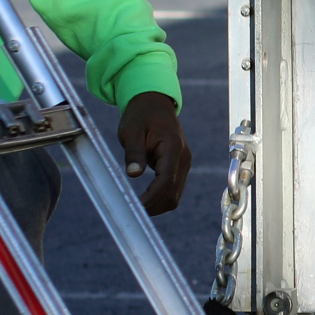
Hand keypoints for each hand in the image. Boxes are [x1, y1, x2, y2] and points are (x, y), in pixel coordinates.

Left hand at [119, 91, 191, 215]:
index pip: (166, 182)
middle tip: (133, 212)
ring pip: (175, 195)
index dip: (152, 198)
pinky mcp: (179, 166)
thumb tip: (132, 174)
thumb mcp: (131, 130)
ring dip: (157, 204)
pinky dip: (160, 197)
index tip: (136, 207)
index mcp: (173, 148)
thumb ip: (134, 153)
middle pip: (173, 194)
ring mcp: (183, 163)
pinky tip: (144, 199)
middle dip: (155, 206)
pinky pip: (173, 188)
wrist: (154, 103)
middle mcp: (183, 158)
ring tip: (136, 207)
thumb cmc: (141, 114)